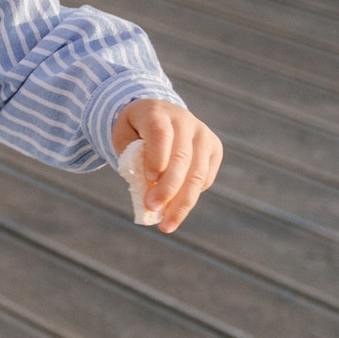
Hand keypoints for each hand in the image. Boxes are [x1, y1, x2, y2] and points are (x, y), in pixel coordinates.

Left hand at [109, 99, 222, 233]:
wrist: (158, 114)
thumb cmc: (136, 131)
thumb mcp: (124, 138)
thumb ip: (132, 159)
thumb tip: (149, 189)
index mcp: (157, 112)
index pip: (160, 133)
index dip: (156, 156)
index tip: (148, 179)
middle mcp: (185, 120)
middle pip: (181, 158)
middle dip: (167, 188)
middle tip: (152, 208)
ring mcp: (203, 134)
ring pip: (197, 174)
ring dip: (182, 203)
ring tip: (166, 225)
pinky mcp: (214, 148)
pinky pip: (204, 179)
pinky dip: (189, 197)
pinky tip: (174, 209)